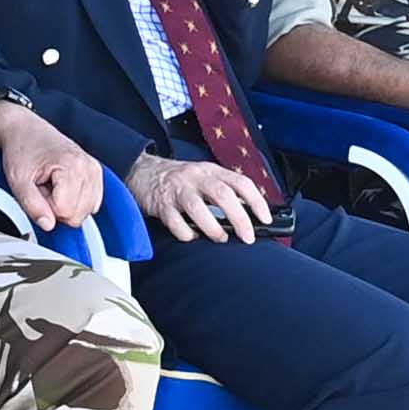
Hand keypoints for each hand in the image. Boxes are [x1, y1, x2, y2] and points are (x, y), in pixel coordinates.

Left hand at [0, 111, 109, 231]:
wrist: (25, 130)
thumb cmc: (21, 150)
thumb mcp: (18, 181)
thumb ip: (32, 206)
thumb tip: (48, 225)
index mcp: (71, 166)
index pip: (65, 212)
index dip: (46, 207)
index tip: (37, 189)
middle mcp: (88, 167)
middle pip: (78, 215)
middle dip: (57, 207)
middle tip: (44, 187)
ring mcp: (94, 169)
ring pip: (86, 211)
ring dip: (66, 204)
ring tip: (52, 185)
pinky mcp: (95, 173)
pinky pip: (92, 204)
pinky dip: (76, 201)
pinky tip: (63, 187)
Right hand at [132, 154, 269, 243]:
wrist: (141, 171)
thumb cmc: (178, 179)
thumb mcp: (204, 177)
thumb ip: (224, 191)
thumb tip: (249, 216)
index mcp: (211, 171)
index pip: (241, 183)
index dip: (257, 201)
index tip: (266, 219)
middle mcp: (196, 177)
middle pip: (223, 195)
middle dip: (240, 219)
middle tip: (248, 237)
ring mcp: (178, 190)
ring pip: (199, 208)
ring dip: (214, 228)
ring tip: (221, 238)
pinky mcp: (161, 204)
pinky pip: (176, 223)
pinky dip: (187, 234)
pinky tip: (192, 237)